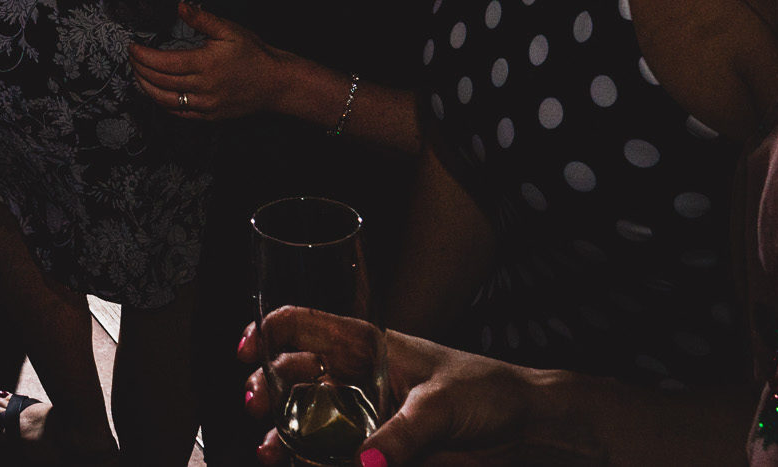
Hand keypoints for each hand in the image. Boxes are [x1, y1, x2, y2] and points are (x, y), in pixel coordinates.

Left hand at [129, 1, 290, 120]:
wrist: (276, 83)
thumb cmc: (254, 54)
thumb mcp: (229, 30)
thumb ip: (202, 19)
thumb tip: (180, 7)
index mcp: (205, 64)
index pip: (163, 62)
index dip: (143, 56)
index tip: (132, 47)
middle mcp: (203, 88)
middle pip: (160, 81)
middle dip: (140, 69)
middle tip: (132, 57)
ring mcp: (206, 105)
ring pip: (165, 100)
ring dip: (146, 87)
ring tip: (137, 74)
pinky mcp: (210, 116)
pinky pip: (179, 113)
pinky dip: (163, 103)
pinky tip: (156, 93)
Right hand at [242, 308, 544, 465]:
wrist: (529, 429)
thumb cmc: (490, 391)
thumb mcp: (441, 405)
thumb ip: (402, 437)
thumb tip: (364, 463)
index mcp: (367, 344)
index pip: (304, 324)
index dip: (269, 332)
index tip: (248, 354)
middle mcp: (358, 377)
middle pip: (294, 375)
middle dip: (267, 389)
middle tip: (258, 409)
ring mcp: (366, 414)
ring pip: (308, 419)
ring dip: (283, 434)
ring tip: (271, 450)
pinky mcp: (379, 449)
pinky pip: (335, 454)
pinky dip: (312, 461)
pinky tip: (298, 465)